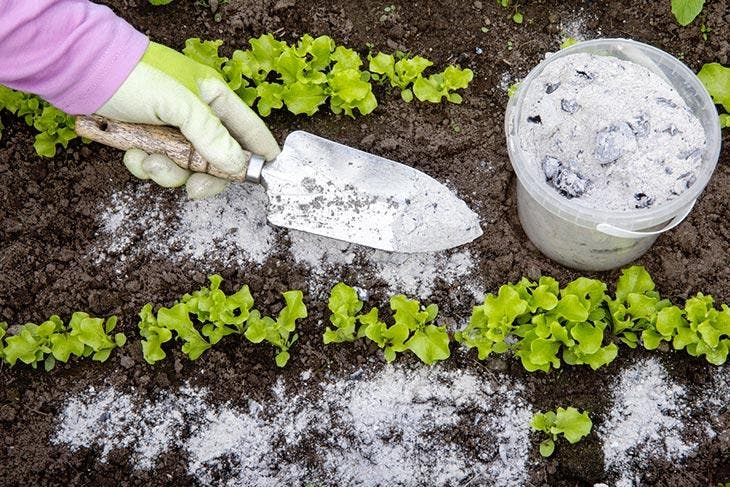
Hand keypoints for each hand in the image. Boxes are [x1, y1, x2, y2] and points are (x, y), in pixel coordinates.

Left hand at [95, 42, 279, 198]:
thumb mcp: (179, 104)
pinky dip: (145, 165)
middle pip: (218, 159)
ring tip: (147, 159)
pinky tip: (131, 153)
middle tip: (195, 188)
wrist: (81, 73)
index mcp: (214, 98)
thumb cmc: (134, 76)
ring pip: (186, 168)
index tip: (265, 177)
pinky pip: (159, 166)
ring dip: (167, 171)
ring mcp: (173, 131)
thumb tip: (236, 166)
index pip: (248, 129)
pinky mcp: (149, 141)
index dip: (259, 153)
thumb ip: (211, 136)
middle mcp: (197, 116)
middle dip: (204, 176)